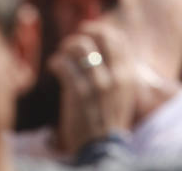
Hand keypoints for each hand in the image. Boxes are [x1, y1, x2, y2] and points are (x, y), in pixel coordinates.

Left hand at [53, 21, 135, 156]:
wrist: (101, 150)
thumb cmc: (108, 120)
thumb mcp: (122, 95)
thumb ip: (117, 71)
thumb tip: (103, 45)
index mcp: (128, 76)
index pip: (118, 39)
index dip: (101, 31)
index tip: (90, 33)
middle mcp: (116, 77)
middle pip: (100, 36)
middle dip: (83, 33)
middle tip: (72, 42)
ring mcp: (98, 84)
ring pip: (80, 46)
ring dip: (66, 47)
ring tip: (61, 55)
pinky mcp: (79, 92)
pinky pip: (64, 64)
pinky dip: (55, 62)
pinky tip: (53, 67)